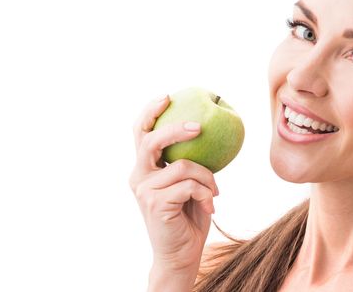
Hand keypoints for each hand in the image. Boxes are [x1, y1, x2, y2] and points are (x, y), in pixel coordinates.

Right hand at [130, 94, 219, 271]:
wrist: (180, 254)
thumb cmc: (188, 218)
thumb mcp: (188, 185)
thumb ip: (187, 163)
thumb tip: (206, 132)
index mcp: (142, 169)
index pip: (139, 133)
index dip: (150, 112)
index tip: (166, 97)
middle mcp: (138, 176)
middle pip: (150, 140)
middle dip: (174, 129)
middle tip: (198, 126)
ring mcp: (144, 190)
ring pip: (182, 166)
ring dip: (206, 177)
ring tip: (214, 192)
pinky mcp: (155, 203)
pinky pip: (190, 186)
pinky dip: (206, 193)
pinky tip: (210, 206)